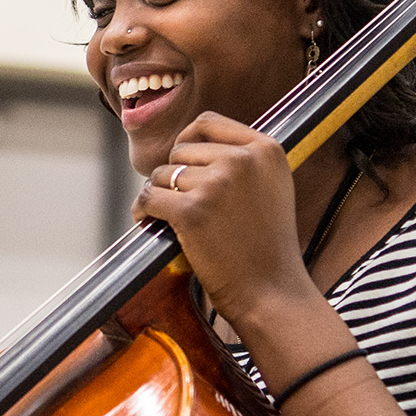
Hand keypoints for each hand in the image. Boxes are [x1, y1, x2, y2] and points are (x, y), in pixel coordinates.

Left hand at [131, 112, 316, 333]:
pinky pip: (149, 197)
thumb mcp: (271, 186)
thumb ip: (242, 159)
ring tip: (173, 219)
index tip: (184, 165)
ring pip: (162, 174)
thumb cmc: (266, 245)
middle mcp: (243, 160)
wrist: (272, 292)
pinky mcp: (192, 210)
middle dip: (175, 175)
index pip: (207, 123)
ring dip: (160, 195)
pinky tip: (147, 221)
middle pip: (181, 150)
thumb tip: (189, 142)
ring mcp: (217, 183)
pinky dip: (143, 211)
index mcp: (265, 149)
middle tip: (183, 203)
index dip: (187, 143)